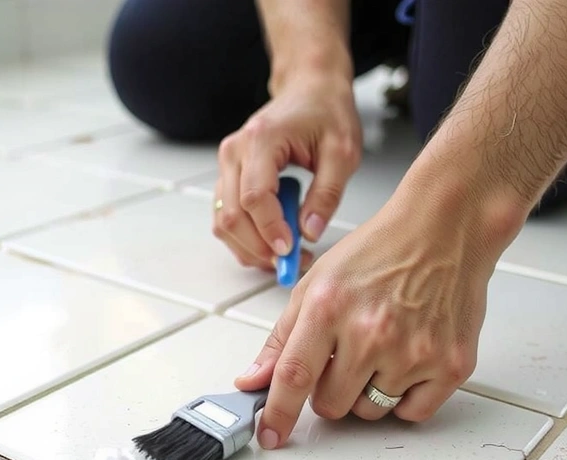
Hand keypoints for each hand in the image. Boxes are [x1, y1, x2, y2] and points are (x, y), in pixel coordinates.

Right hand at [212, 69, 361, 268]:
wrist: (310, 89)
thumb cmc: (326, 113)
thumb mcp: (342, 152)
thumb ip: (327, 194)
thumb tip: (309, 232)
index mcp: (261, 139)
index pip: (254, 197)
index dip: (270, 230)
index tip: (291, 251)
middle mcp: (234, 152)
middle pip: (231, 216)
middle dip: (259, 248)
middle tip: (292, 263)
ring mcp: (227, 165)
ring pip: (223, 222)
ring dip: (251, 248)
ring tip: (286, 255)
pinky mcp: (228, 177)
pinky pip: (227, 217)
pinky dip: (247, 239)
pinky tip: (274, 243)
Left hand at [233, 179, 522, 448]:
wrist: (445, 229)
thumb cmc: (379, 251)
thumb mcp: (316, 283)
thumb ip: (281, 338)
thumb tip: (253, 380)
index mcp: (329, 307)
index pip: (294, 376)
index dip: (278, 414)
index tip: (271, 437)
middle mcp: (371, 331)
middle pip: (332, 405)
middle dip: (329, 391)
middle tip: (344, 359)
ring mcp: (414, 350)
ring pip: (371, 411)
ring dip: (367, 393)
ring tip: (380, 350)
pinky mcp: (451, 363)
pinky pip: (412, 412)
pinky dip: (405, 398)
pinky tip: (407, 361)